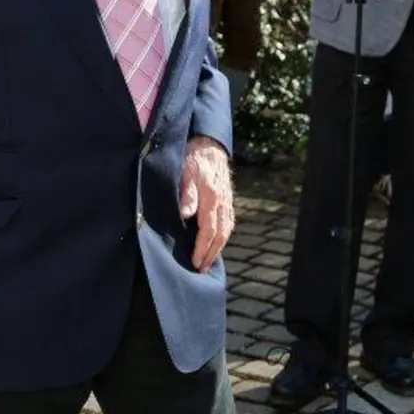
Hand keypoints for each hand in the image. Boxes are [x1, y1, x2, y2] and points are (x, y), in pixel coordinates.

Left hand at [179, 135, 234, 271]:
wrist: (208, 144)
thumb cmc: (192, 159)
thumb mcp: (185, 174)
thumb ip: (187, 195)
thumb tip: (185, 215)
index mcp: (211, 198)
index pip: (209, 231)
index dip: (202, 249)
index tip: (196, 263)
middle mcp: (222, 202)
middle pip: (220, 235)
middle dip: (211, 254)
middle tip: (201, 269)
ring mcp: (227, 201)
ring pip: (226, 230)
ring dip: (218, 248)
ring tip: (208, 261)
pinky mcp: (227, 199)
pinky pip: (229, 222)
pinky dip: (224, 236)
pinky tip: (217, 242)